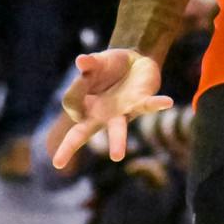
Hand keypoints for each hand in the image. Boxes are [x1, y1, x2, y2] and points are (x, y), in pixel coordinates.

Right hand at [48, 48, 172, 166]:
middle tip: (56, 163)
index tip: (84, 74)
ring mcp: (123, 111)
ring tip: (116, 156)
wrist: (136, 60)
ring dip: (118, 141)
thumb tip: (81, 61)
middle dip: (70, 147)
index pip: (71, 107)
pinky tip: (167, 102)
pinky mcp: (142, 101)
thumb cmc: (110, 67)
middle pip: (83, 133)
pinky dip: (157, 104)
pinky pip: (149, 105)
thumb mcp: (97, 63)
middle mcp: (103, 115)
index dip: (75, 91)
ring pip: (118, 129)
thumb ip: (89, 64)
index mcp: (87, 107)